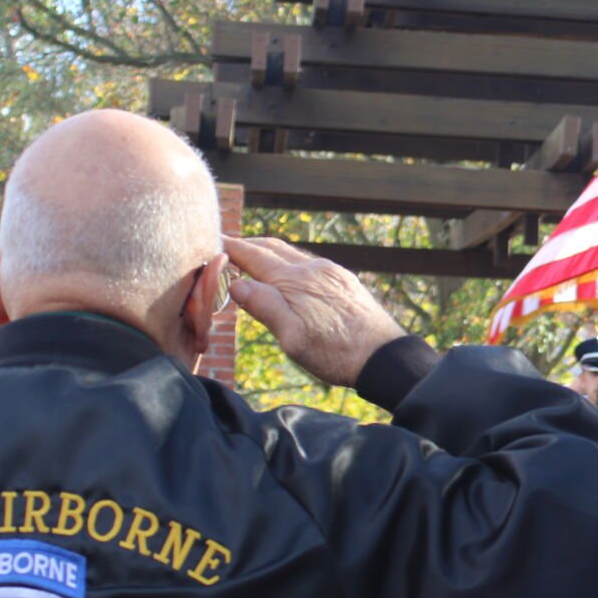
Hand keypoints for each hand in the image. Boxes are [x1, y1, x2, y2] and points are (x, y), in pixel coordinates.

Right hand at [225, 236, 404, 386]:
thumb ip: (265, 307)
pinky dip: (289, 263)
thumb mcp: (292, 338)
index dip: (231, 247)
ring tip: (252, 259)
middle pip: (273, 248)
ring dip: (269, 253)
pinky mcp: (345, 281)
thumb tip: (237, 283)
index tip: (212, 240)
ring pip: (292, 254)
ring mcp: (332, 272)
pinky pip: (310, 264)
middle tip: (226, 246)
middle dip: (248, 245)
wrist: (385, 357)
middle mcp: (314, 268)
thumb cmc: (336, 353)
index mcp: (296, 280)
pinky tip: (287, 275)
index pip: (254, 255)